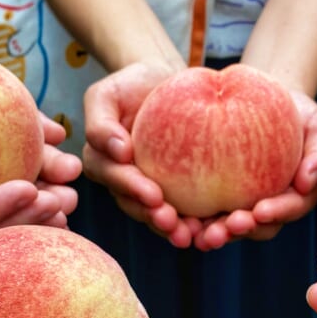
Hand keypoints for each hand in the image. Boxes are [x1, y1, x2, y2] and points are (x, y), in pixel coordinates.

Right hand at [83, 62, 201, 247]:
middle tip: (173, 224)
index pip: (116, 179)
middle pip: (138, 207)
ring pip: (161, 216)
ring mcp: (151, 191)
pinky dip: (200, 221)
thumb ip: (100, 122)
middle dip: (155, 219)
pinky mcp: (179, 192)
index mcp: (105, 165)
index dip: (133, 190)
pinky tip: (215, 227)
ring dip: (176, 229)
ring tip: (194, 235)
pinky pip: (188, 210)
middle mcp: (125, 185)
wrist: (164, 82)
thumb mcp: (106, 94)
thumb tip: (118, 151)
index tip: (154, 195)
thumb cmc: (132, 85)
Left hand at [192, 90, 316, 249]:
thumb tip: (309, 181)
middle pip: (257, 227)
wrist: (260, 101)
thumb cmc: (296, 112)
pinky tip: (175, 220)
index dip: (277, 213)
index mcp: (296, 197)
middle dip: (241, 231)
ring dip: (215, 234)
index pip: (289, 209)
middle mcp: (268, 208)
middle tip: (224, 229)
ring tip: (200, 234)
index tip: (260, 211)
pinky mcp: (213, 199)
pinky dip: (189, 220)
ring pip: (228, 227)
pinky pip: (201, 212)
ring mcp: (241, 207)